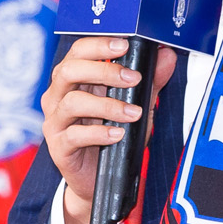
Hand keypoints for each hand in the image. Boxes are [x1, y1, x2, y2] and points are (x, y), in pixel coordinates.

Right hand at [41, 36, 176, 223]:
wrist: (96, 178)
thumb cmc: (112, 136)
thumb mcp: (137, 106)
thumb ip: (150, 82)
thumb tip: (167, 55)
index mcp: (73, 80)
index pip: (78, 52)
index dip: (98, 45)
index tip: (124, 45)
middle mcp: (58, 96)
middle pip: (69, 70)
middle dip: (103, 71)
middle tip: (133, 78)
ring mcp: (55, 122)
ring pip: (72, 102)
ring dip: (107, 105)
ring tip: (133, 113)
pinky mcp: (58, 146)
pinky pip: (73, 135)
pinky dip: (98, 133)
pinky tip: (117, 135)